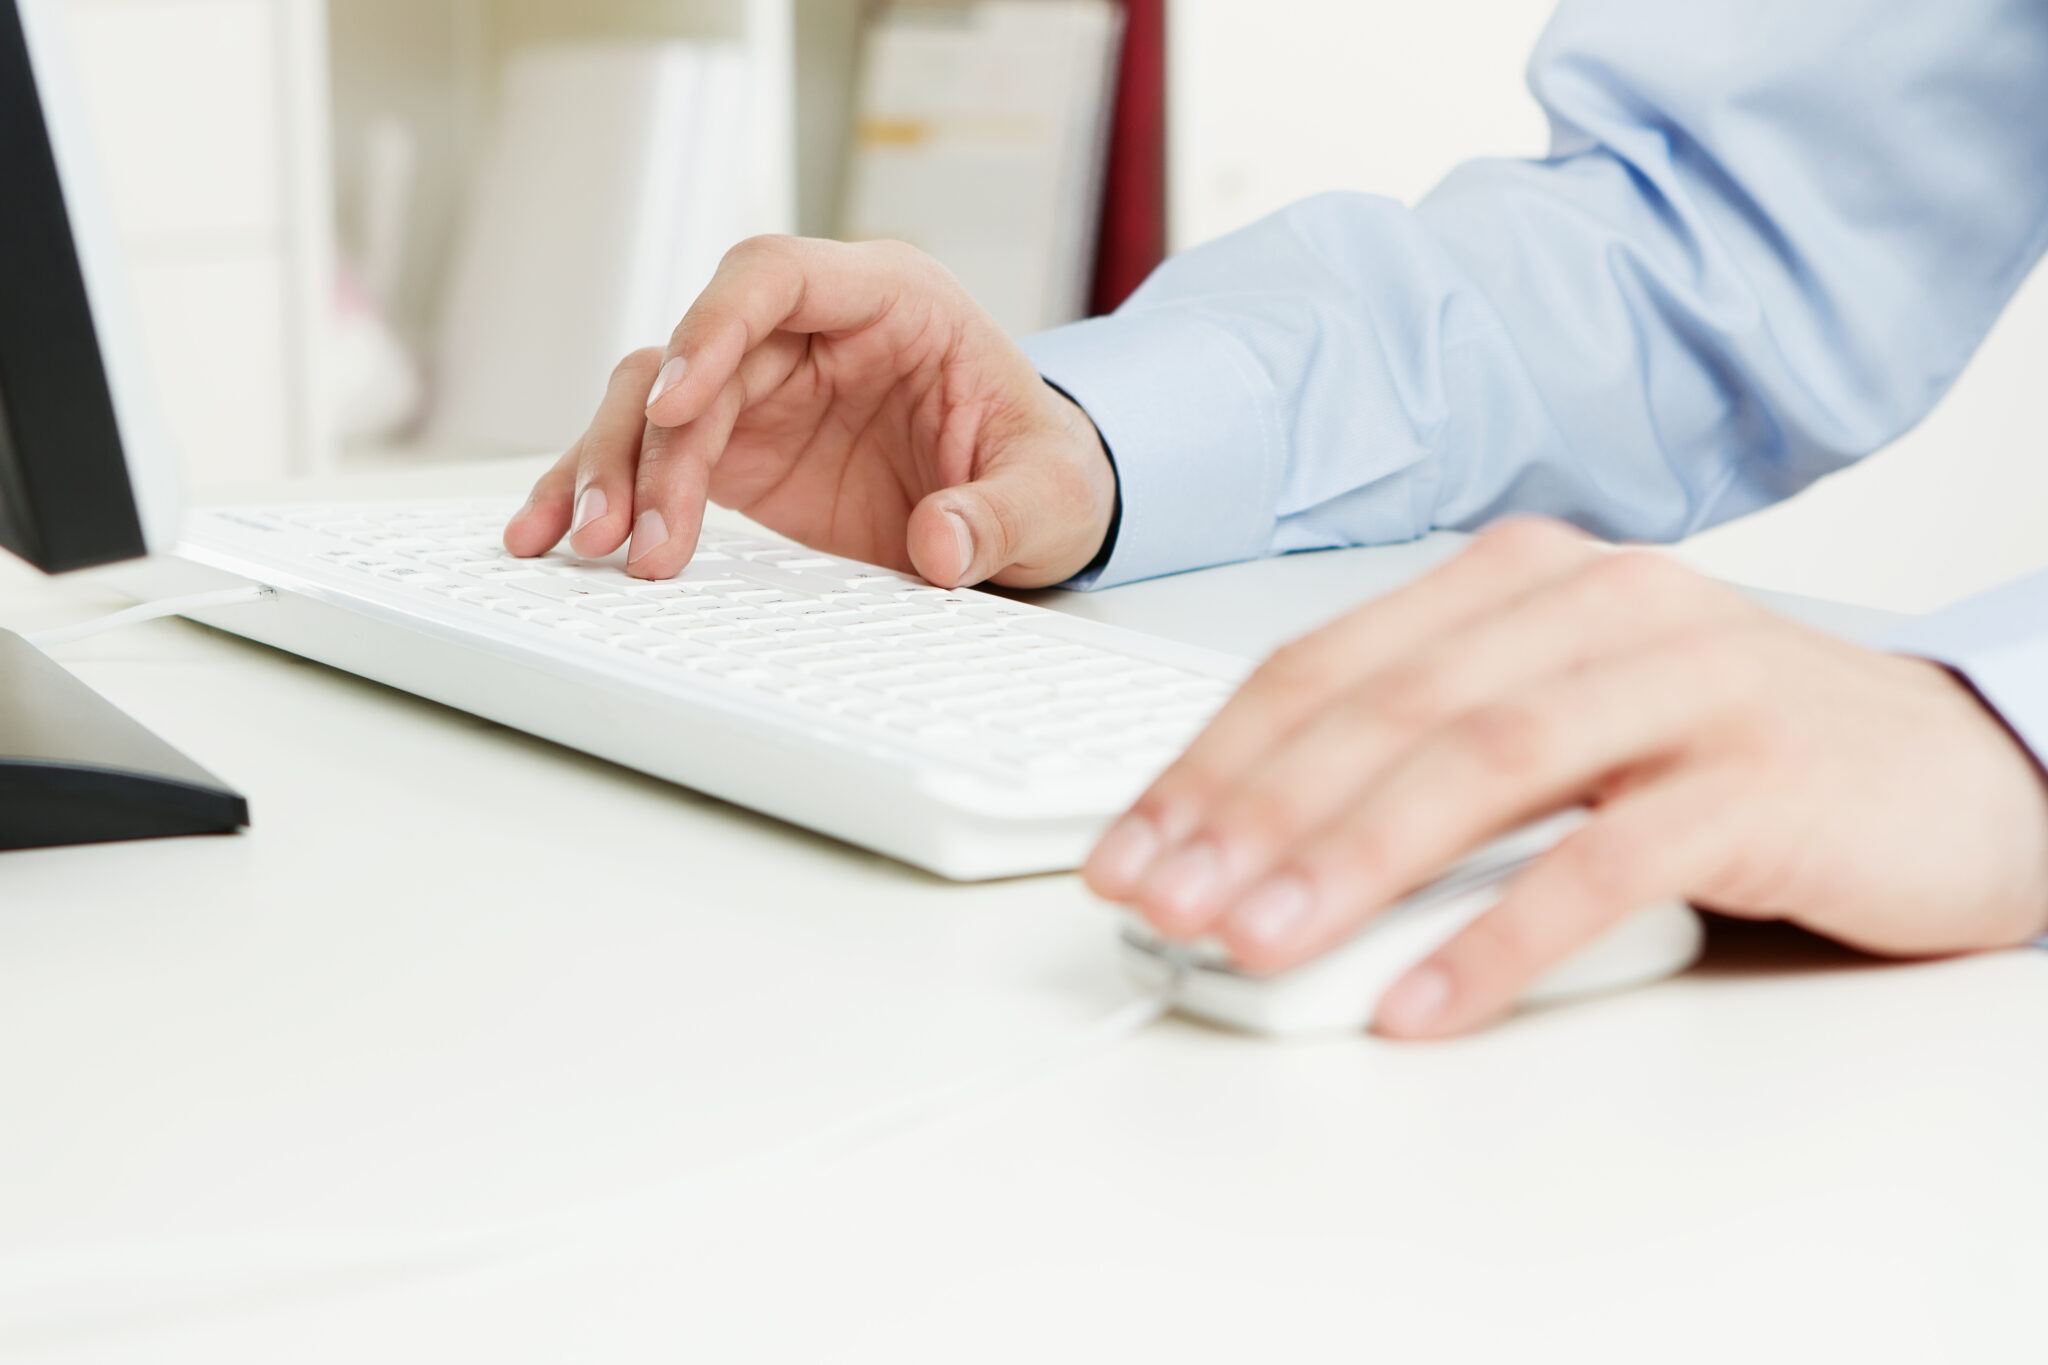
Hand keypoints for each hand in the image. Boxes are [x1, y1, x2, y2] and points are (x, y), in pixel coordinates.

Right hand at [502, 236, 1115, 587]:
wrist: (1029, 502)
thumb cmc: (1042, 465)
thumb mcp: (1050, 494)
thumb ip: (997, 515)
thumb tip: (938, 546)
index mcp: (889, 299)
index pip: (774, 276)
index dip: (712, 328)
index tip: (673, 401)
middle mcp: (809, 333)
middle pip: (691, 351)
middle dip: (647, 440)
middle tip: (625, 528)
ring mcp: (764, 391)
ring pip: (649, 403)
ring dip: (610, 471)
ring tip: (587, 547)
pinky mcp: (738, 452)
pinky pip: (652, 458)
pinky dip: (605, 493)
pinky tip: (553, 535)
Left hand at [1084, 519, 2047, 1038]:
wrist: (1954, 765)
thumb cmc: (1726, 749)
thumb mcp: (1560, 724)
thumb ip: (1430, 764)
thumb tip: (1254, 861)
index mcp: (1519, 580)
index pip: (1325, 665)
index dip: (1212, 762)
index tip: (1131, 850)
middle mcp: (1594, 604)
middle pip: (1384, 710)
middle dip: (1251, 816)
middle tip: (1163, 905)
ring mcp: (1684, 680)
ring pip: (1481, 767)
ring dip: (1348, 865)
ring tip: (1253, 949)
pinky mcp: (1763, 778)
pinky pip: (1607, 864)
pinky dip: (1500, 939)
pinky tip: (1419, 1003)